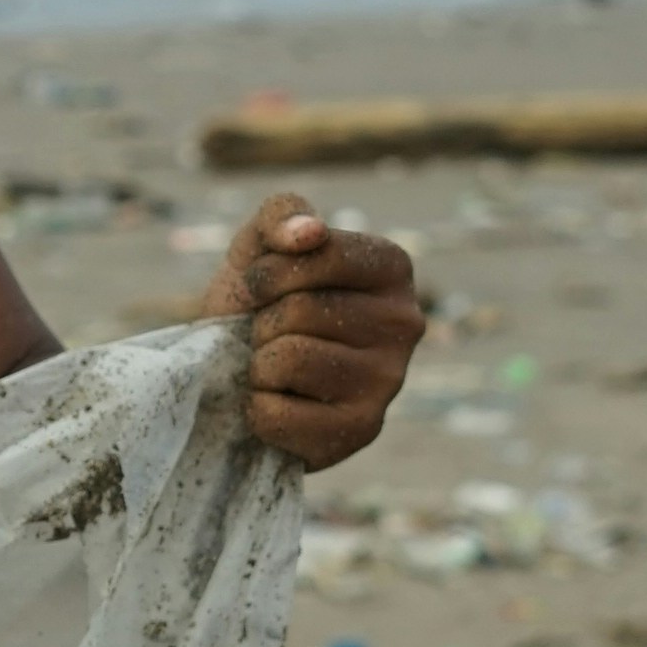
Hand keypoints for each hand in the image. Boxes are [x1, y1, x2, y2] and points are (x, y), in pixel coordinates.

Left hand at [203, 197, 424, 474]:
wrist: (239, 377)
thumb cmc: (257, 305)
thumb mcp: (259, 246)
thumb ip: (281, 215)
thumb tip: (308, 231)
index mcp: (392, 268)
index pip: (320, 252)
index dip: (269, 271)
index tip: (262, 287)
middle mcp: (406, 323)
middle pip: (301, 309)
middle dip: (263, 322)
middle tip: (272, 334)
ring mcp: (390, 381)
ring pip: (290, 360)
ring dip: (259, 365)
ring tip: (275, 367)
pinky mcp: (363, 430)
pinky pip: (279, 413)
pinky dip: (258, 408)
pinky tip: (279, 403)